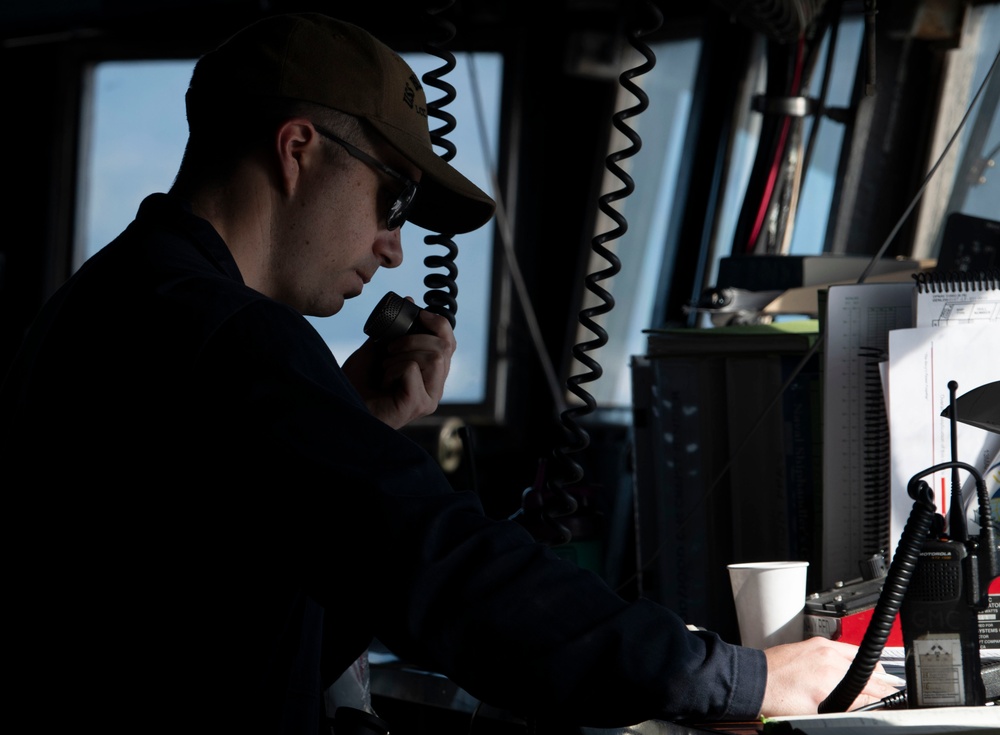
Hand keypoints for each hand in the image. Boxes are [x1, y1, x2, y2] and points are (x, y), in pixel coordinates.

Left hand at [343, 304, 454, 428]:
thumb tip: (410, 300)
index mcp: (431, 373)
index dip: (438, 324)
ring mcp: (429, 398)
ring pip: (433, 357)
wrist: (343, 404)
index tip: (419, 314)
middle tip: (389, 348)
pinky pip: (412, 369)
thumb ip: (394, 329)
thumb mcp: (378, 349)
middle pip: (444, 347)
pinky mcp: (417, 405)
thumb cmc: (359, 383)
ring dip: (402, 354)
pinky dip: (393, 369)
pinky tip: (383, 382)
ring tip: (385, 367)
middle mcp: (435, 387)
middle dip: (414, 338)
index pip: (450, 343)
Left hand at [760, 637, 901, 716]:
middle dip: (883, 685)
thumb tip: (865, 705)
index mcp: (831, 680)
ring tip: (880, 680)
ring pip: (860, 658)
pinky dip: (855, 658)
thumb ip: (844, 706)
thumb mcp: (815, 712)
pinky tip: (857, 665)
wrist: (755, 679)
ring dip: (872, 670)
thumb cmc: (777, 698)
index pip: (871, 691)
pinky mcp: (816, 642)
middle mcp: (829, 659)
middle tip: (891, 692)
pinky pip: (845, 649)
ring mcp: (822, 648)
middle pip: (870, 674)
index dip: (884, 699)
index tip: (892, 701)